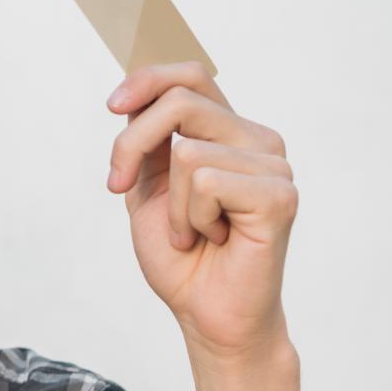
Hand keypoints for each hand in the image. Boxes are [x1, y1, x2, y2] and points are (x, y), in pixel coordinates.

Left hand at [106, 62, 297, 361]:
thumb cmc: (182, 257)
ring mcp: (274, 164)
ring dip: (172, 206)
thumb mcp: (149, 189)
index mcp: (229, 133)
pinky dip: (192, 220)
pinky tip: (215, 239)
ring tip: (194, 233)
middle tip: (121, 186)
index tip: (112, 106)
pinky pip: (206, 183)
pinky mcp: (279, 194)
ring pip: (187, 153)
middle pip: (182, 101)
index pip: (192, 77)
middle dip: (132, 145)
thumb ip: (147, 142)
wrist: (205, 313)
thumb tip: (132, 95)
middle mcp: (257, 140)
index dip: (147, 79)